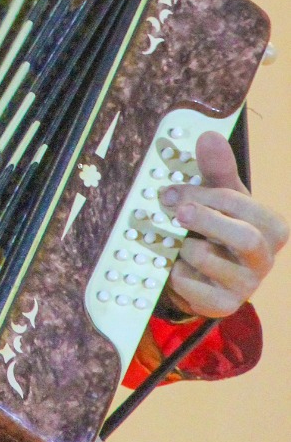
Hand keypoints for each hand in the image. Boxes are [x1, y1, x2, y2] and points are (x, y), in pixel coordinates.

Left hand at [158, 130, 287, 318]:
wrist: (205, 271)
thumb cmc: (218, 224)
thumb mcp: (220, 194)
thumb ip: (217, 168)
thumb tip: (209, 135)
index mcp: (271, 227)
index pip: (243, 206)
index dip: (205, 195)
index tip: (170, 190)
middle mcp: (265, 259)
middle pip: (244, 239)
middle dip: (206, 220)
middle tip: (174, 210)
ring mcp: (246, 286)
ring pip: (213, 263)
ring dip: (183, 247)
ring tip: (173, 240)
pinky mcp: (222, 306)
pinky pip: (193, 288)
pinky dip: (176, 273)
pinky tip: (172, 264)